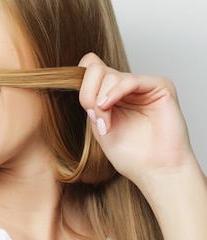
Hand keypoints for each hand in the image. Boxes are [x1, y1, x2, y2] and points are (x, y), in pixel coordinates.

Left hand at [78, 52, 195, 190]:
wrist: (155, 171)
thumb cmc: (130, 155)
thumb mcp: (97, 125)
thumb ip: (90, 101)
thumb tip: (80, 71)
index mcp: (111, 94)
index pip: (90, 68)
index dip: (81, 84)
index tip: (84, 109)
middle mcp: (126, 87)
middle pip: (95, 69)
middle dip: (88, 95)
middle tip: (95, 118)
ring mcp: (143, 85)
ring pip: (109, 75)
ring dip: (100, 101)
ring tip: (105, 125)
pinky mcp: (160, 86)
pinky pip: (129, 80)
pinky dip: (114, 93)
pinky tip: (107, 108)